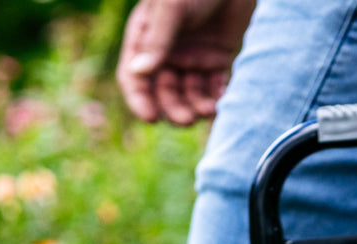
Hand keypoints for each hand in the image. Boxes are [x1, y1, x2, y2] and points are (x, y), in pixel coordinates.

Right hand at [116, 0, 255, 125]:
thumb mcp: (171, 7)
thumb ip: (157, 39)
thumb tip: (139, 71)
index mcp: (146, 37)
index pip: (134, 76)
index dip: (139, 100)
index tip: (151, 118)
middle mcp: (167, 52)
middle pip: (164, 92)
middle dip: (174, 109)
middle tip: (187, 119)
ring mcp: (192, 58)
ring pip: (189, 95)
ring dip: (196, 108)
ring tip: (209, 110)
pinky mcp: (217, 61)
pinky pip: (214, 89)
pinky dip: (217, 99)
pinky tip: (221, 102)